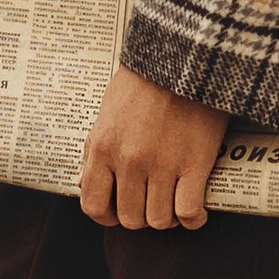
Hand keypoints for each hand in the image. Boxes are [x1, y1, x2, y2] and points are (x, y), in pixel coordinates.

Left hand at [79, 66, 224, 230]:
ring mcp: (162, 165)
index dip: (106, 216)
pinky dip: (193, 218)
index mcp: (103, 147)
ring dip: (168, 217)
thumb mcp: (106, 112)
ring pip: (160, 220)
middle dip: (141, 215)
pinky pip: (189, 212)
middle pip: (130, 218)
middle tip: (152, 201)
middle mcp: (129, 161)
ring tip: (174, 202)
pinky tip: (195, 210)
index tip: (118, 211)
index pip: (93, 205)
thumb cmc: (143, 82)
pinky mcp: (194, 163)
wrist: (182, 58)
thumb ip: (94, 150)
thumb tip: (83, 182)